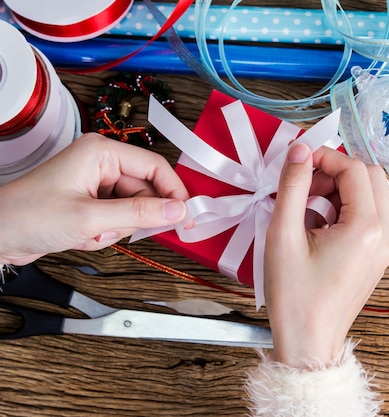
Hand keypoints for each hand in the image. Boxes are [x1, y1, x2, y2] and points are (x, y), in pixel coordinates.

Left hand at [0, 133, 188, 264]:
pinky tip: (82, 236)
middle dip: (133, 217)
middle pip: (145, 191)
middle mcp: (101, 164)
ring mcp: (95, 184)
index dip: (173, 192)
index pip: (155, 167)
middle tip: (120, 231)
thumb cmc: (30, 215)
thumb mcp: (91, 217)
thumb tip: (177, 210)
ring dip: (115, 229)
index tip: (186, 215)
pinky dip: (105, 234)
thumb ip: (139, 213)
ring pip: (132, 209)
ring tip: (89, 233)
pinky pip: (117, 219)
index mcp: (101, 152)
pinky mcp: (91, 202)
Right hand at [264, 143, 388, 367]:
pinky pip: (368, 217)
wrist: (308, 343)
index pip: (354, 169)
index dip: (324, 157)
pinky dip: (344, 209)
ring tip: (304, 207)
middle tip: (302, 184)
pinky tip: (315, 226)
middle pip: (370, 177)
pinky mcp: (377, 257)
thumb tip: (299, 149)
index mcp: (366, 228)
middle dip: (335, 172)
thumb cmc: (294, 296)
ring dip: (339, 190)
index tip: (297, 161)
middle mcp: (385, 235)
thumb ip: (292, 185)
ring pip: (370, 196)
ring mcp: (385, 248)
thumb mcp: (284, 235)